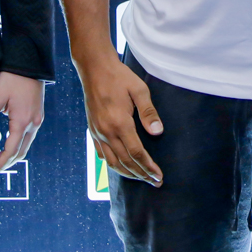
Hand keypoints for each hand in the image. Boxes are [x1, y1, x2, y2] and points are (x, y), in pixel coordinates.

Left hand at [0, 72, 44, 177]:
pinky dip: (18, 143)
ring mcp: (38, 119)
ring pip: (26, 145)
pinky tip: (8, 141)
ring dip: (12, 153)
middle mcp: (33, 123)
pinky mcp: (38, 114)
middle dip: (6, 163)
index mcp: (22, 122)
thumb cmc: (10, 79)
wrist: (29, 62)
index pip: (11, 151)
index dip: (0, 164)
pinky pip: (29, 135)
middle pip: (21, 152)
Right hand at [77, 54, 162, 186]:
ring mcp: (98, 132)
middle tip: (155, 183)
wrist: (94, 69)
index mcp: (120, 123)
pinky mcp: (92, 130)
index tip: (159, 176)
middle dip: (141, 175)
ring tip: (141, 179)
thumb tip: (158, 132)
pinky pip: (102, 154)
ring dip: (127, 173)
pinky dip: (113, 165)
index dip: (149, 167)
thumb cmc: (119, 77)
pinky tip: (121, 167)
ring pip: (112, 162)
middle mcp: (106, 132)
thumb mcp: (139, 90)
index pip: (137, 153)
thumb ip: (148, 112)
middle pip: (125, 162)